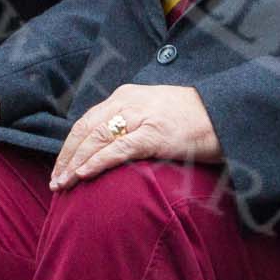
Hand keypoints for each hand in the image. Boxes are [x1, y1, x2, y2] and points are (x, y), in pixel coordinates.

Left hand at [49, 84, 220, 190]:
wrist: (224, 115)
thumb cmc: (191, 118)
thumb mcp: (154, 111)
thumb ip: (130, 122)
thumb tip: (105, 148)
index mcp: (126, 95)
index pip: (87, 121)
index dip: (69, 146)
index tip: (59, 168)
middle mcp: (129, 101)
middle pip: (85, 130)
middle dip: (66, 157)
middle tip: (55, 182)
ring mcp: (142, 116)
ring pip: (96, 139)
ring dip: (74, 163)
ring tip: (63, 184)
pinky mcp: (154, 134)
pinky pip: (118, 149)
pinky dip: (97, 162)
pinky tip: (83, 175)